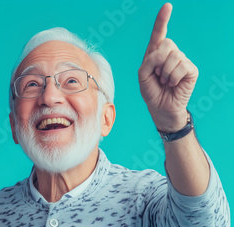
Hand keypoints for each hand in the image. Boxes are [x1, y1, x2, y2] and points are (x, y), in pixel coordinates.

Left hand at [138, 3, 197, 131]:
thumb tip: (164, 53)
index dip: (162, 20)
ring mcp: (182, 61)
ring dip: (165, 72)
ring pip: (173, 56)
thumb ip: (149, 60)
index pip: (159, 34)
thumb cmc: (151, 92)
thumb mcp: (142, 75)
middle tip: (157, 75)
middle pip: (166, 44)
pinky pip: (181, 66)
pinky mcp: (191, 70)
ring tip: (165, 81)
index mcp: (156, 54)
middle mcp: (170, 54)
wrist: (161, 109)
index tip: (167, 6)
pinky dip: (173, 77)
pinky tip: (173, 84)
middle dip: (157, 62)